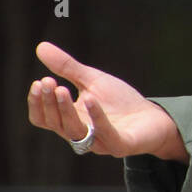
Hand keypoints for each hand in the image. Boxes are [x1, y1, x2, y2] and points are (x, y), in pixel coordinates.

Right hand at [27, 41, 187, 161]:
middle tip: (47, 82)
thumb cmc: (120, 101)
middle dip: (49, 103)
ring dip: (66, 110)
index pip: (44, 119)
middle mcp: (81, 135)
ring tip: (61, 89)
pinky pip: (106, 134)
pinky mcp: (121, 145)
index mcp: (70, 120)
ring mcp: (100, 142)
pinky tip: (90, 98)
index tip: (37, 82)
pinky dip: (97, 117)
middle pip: (56, 124)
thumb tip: (40, 46)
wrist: (154, 118)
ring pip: (75, 131)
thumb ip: (67, 68)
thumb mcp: (92, 80)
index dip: (37, 103)